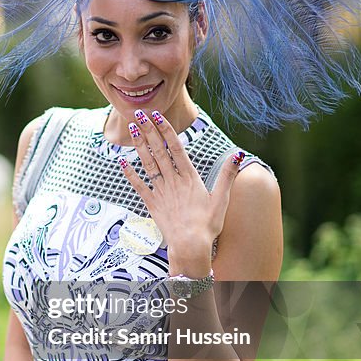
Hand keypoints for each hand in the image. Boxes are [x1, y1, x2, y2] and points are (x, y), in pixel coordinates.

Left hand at [118, 110, 243, 266]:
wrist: (190, 246)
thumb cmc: (207, 225)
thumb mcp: (221, 198)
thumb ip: (228, 175)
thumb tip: (238, 154)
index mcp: (189, 177)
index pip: (175, 147)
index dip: (165, 130)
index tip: (157, 116)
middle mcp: (173, 181)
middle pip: (159, 151)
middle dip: (149, 131)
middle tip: (139, 113)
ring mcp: (161, 192)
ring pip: (148, 164)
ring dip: (139, 146)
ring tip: (132, 129)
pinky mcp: (152, 204)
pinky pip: (139, 186)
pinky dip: (130, 174)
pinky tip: (122, 162)